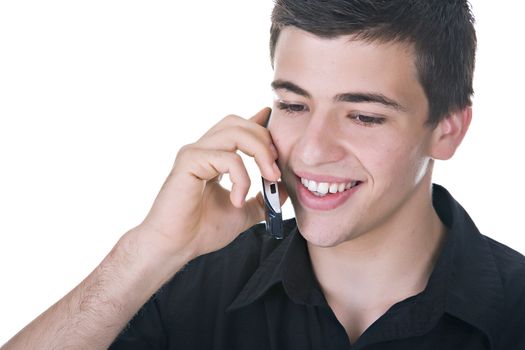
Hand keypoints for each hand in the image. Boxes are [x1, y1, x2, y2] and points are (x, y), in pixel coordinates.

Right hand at [136, 107, 287, 262]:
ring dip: (260, 152)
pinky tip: (238, 200)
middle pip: (238, 123)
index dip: (259, 124)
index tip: (277, 129)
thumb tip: (285, 189)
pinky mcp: (189, 162)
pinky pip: (227, 158)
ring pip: (235, 132)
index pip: (238, 128)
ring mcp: (194, 153)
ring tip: (270, 178)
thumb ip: (263, 199)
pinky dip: (242, 178)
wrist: (176, 247)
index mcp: (213, 157)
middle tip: (276, 168)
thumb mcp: (243, 212)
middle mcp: (202, 149)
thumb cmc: (202, 230)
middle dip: (264, 139)